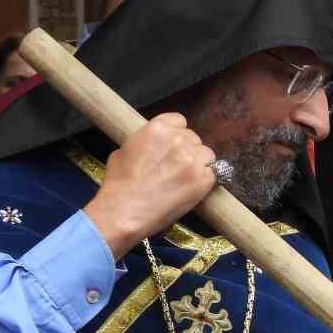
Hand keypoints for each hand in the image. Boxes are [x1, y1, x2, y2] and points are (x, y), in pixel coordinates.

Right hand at [84, 113, 217, 256]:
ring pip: (207, 155)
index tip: (174, 145)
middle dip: (188, 150)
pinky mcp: (203, 180)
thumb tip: (155, 144)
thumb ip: (146, 141)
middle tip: (177, 167)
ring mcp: (192, 160)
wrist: (124, 212)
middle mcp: (178, 140)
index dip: (177, 134)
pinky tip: (191, 189)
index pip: (180, 121)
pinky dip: (205, 181)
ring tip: (185, 179)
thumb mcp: (125, 150)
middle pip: (194, 139)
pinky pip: (213, 174)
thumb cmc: (119, 185)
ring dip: (200, 164)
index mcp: (158, 128)